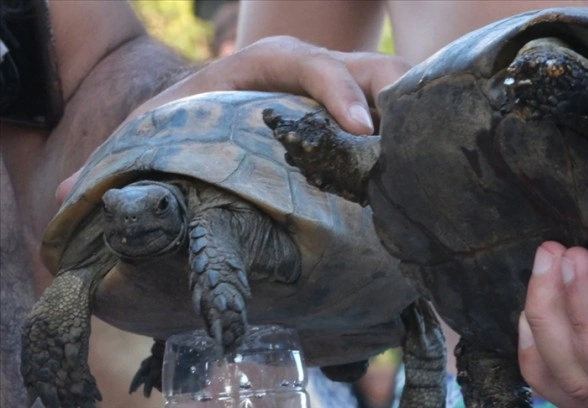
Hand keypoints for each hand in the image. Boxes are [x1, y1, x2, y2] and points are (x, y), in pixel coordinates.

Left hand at [55, 36, 409, 203]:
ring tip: (436, 171)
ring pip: (400, 92)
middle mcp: (316, 70)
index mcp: (270, 63)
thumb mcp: (161, 121)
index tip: (360, 130)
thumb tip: (68, 194)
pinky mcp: (360, 115)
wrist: (217, 105)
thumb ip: (127, 150)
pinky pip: (402, 119)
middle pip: (375, 70)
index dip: (338, 92)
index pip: (313, 64)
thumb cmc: (191, 113)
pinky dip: (417, 142)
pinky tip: (428, 180)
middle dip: (401, 103)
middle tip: (420, 151)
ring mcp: (344, 90)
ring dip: (418, 125)